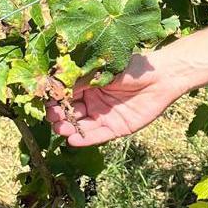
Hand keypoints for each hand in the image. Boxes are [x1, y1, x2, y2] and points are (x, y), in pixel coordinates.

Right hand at [45, 52, 186, 146]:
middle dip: (59, 116)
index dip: (56, 100)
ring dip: (69, 129)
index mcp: (89, 85)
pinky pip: (97, 136)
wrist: (161, 77)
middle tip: (52, 117)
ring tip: (60, 129)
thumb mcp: (103, 70)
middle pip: (70, 112)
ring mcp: (104, 116)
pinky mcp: (116, 128)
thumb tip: (55, 83)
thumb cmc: (132, 67)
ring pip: (81, 126)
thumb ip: (81, 79)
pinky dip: (85, 139)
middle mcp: (94, 101)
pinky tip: (73, 140)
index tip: (46, 102)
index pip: (66, 95)